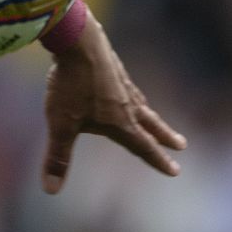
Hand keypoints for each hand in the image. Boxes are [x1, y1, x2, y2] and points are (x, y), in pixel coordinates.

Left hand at [42, 16, 185, 193]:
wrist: (78, 41)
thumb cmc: (70, 85)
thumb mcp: (60, 124)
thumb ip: (57, 157)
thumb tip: (50, 190)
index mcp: (120, 122)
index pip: (142, 147)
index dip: (157, 160)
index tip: (175, 170)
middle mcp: (127, 104)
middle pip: (150, 124)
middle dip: (164, 137)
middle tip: (181, 145)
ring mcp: (122, 84)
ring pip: (141, 104)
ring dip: (152, 116)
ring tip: (156, 120)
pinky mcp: (113, 67)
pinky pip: (128, 87)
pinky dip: (134, 95)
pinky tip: (128, 90)